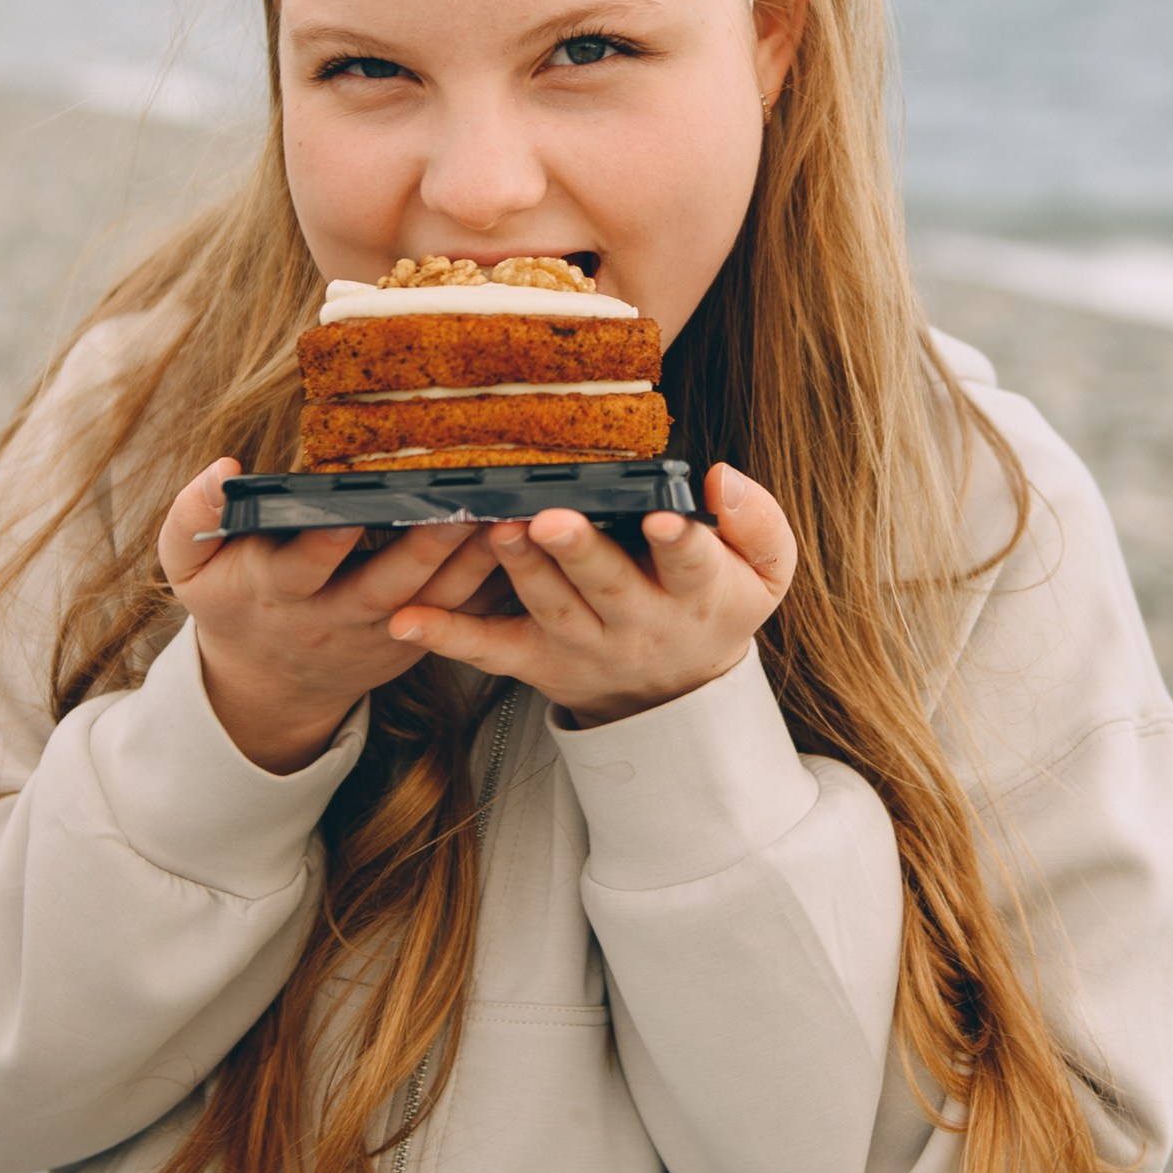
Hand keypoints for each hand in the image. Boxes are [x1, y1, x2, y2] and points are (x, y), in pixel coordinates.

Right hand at [156, 461, 502, 772]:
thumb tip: (221, 469)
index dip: (329, 539)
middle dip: (425, 548)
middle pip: (387, 585)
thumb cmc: (232, 602)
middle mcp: (336, 616)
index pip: (304, 564)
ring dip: (475, 562)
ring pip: (437, 600)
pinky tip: (524, 542)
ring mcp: (383, 633)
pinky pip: (462, 612)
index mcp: (278, 592)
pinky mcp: (418, 639)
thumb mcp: (189, 568)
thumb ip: (190, 518)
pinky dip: (493, 580)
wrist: (270, 683)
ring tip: (510, 517)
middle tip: (461, 508)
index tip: (352, 508)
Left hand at [386, 463, 795, 727]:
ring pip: (549, 609)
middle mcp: (639, 624)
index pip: (692, 564)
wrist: (679, 692)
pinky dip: (447, 634)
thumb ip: (757, 524)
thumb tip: (721, 480)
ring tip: (497, 531)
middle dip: (579, 552)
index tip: (663, 515)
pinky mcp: (537, 660)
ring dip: (519, 571)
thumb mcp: (765, 572)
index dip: (679, 541)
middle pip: (608, 587)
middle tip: (552, 518)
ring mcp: (583, 645)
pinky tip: (407, 617)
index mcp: (699, 594)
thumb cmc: (718, 603)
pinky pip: (489, 650)